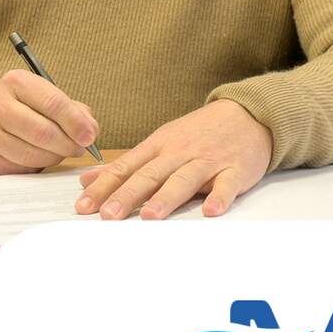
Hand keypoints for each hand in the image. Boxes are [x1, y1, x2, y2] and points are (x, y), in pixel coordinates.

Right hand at [0, 69, 99, 176]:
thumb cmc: (20, 107)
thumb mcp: (44, 97)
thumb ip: (73, 110)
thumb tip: (90, 131)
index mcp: (17, 82)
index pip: (54, 103)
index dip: (76, 123)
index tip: (89, 136)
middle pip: (43, 132)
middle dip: (67, 145)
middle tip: (79, 149)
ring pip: (31, 154)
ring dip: (53, 158)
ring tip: (59, 152)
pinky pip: (18, 168)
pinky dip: (35, 166)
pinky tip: (38, 158)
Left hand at [75, 99, 271, 219]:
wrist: (249, 114)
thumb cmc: (200, 133)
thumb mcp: (161, 142)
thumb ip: (126, 164)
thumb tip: (87, 180)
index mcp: (159, 146)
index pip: (126, 168)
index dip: (104, 187)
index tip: (84, 207)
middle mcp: (180, 152)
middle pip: (150, 175)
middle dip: (128, 195)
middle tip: (109, 216)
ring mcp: (208, 160)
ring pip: (184, 179)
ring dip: (166, 198)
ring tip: (150, 217)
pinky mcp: (236, 170)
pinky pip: (227, 185)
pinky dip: (220, 197)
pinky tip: (211, 211)